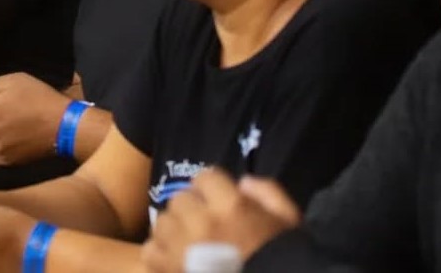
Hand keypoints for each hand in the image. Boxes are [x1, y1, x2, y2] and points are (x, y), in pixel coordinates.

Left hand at [142, 170, 301, 272]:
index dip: (212, 190)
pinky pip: (151, 249)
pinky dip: (160, 255)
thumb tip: (243, 182)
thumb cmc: (284, 261)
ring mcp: (180, 245)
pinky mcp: (165, 267)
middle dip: (191, 210)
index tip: (217, 203)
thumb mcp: (289, 224)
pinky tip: (175, 262)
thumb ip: (269, 194)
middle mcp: (201, 220)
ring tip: (188, 246)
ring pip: (163, 222)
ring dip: (174, 231)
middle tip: (203, 228)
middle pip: (181, 198)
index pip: (205, 177)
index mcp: (232, 206)